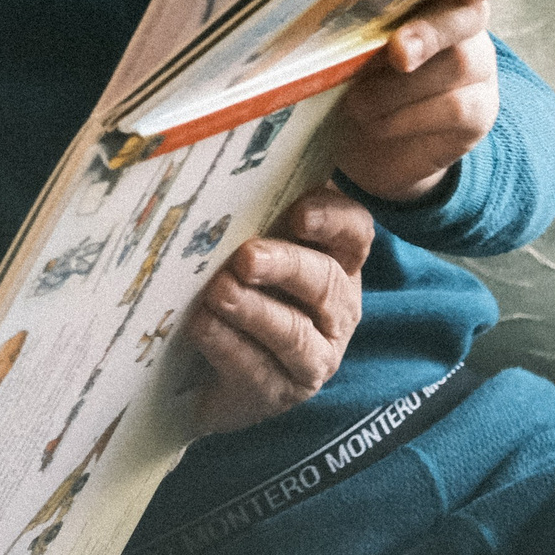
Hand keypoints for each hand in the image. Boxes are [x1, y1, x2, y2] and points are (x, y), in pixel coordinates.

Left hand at [186, 185, 370, 436]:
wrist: (202, 375)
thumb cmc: (230, 291)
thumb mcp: (243, 248)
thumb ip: (248, 213)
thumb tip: (222, 162)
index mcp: (335, 262)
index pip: (353, 232)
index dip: (332, 220)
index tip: (298, 212)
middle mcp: (335, 310)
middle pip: (324, 282)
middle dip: (285, 266)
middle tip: (245, 257)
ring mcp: (312, 356)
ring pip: (293, 332)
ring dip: (254, 310)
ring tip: (218, 293)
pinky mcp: (278, 392)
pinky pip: (257, 369)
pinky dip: (227, 345)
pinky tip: (201, 326)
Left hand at [332, 0, 511, 201]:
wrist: (363, 147)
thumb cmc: (347, 76)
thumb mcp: (343, 43)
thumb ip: (351, 19)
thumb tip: (324, 8)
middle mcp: (463, 22)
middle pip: (468, 14)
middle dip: (430, 32)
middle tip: (398, 53)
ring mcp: (477, 67)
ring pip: (457, 63)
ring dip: (398, 86)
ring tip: (356, 102)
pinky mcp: (478, 111)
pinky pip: (455, 107)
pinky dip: (406, 116)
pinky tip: (375, 123)